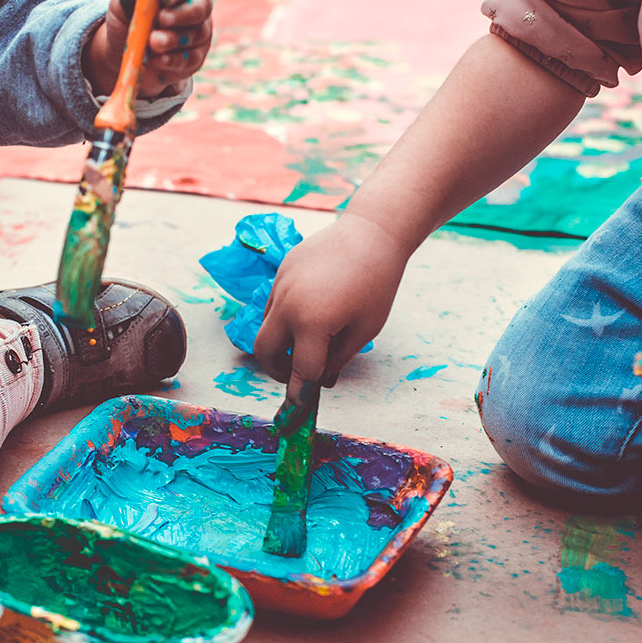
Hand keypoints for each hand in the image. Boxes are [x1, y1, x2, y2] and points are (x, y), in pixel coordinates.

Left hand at [83, 0, 212, 98]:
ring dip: (174, 39)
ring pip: (197, 34)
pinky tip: (159, 59)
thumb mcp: (121, 8)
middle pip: (200, 8)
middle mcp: (195, 8)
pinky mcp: (195, 59)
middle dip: (181, 14)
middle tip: (162, 19)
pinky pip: (191, 59)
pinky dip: (174, 59)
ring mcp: (199, 34)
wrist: (124, 57)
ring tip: (153, 42)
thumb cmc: (126, 23)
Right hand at [253, 213, 408, 402]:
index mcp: (312, 323)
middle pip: (264, 352)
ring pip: (266, 328)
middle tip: (297, 375)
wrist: (371, 231)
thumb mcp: (364, 328)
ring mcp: (280, 287)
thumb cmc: (377, 282)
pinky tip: (311, 312)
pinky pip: (274, 306)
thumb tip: (321, 381)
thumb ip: (338, 358)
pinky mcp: (280, 273)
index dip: (299, 394)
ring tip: (310, 342)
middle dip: (277, 371)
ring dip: (281, 344)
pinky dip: (285, 320)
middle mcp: (287, 306)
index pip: (300, 371)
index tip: (297, 411)